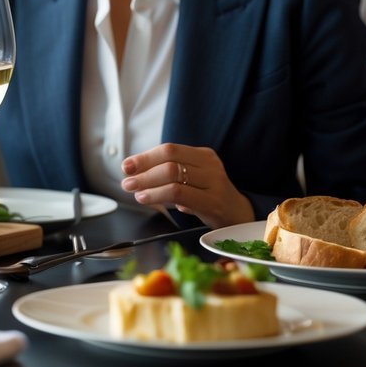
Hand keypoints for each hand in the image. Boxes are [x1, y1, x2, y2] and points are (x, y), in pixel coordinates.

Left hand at [120, 143, 253, 227]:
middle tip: (127, 181)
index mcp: (203, 155)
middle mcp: (210, 165)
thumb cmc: (209, 196)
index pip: (169, 149)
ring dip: (147, 183)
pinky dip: (158, 195)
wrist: (238, 216)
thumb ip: (169, 174)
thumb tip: (135, 172)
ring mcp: (214, 182)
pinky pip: (179, 193)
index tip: (127, 165)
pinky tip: (146, 198)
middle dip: (143, 170)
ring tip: (134, 191)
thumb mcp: (192, 179)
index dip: (145, 157)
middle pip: (169, 160)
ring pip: (173, 175)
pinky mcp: (213, 201)